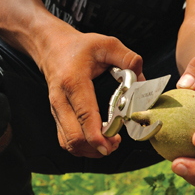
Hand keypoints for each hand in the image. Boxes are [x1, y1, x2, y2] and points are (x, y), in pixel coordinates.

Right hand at [39, 27, 143, 157]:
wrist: (53, 49)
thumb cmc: (78, 48)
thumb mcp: (105, 44)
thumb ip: (127, 57)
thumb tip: (142, 77)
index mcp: (73, 82)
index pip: (84, 115)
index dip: (98, 135)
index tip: (111, 143)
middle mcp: (61, 99)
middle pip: (74, 137)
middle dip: (97, 147)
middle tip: (115, 143)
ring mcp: (56, 110)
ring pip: (69, 143)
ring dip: (89, 150)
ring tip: (108, 144)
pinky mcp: (57, 116)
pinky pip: (65, 140)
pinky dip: (81, 147)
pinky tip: (96, 141)